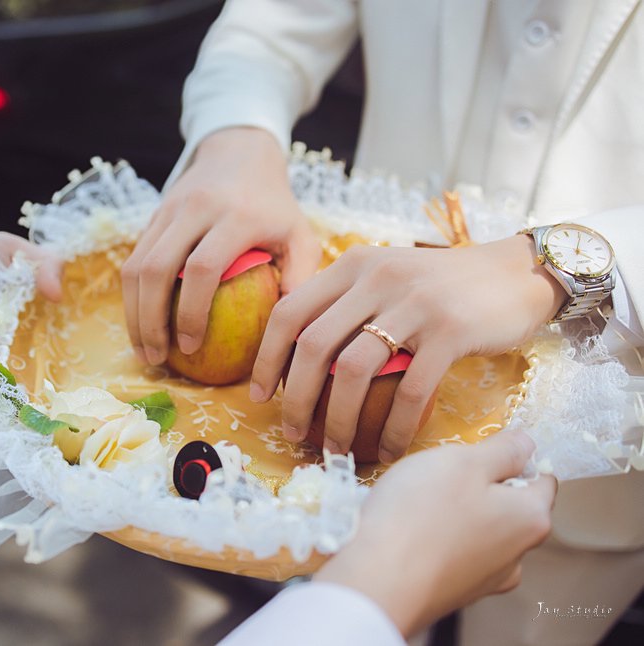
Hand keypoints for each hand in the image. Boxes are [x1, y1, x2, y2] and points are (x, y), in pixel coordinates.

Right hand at [121, 127, 320, 365]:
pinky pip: (133, 258)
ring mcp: (169, 210)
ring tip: (143, 350)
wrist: (242, 153)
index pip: (203, 268)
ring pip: (135, 265)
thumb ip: (302, 277)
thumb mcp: (300, 234)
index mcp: (236, 216)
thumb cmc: (275, 206)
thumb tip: (293, 331)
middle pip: (156, 268)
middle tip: (156, 358)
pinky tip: (141, 324)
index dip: (190, 311)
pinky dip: (132, 296)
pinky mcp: (153, 214)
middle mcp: (196, 209)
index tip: (190, 347)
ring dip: (132, 313)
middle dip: (149, 320)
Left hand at [250, 234, 566, 461]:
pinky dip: (394, 428)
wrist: (516, 274)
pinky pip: (409, 391)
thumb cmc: (443, 286)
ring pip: (353, 372)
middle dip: (294, 398)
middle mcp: (376, 278)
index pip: (288, 312)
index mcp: (351, 265)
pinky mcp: (450, 332)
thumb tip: (299, 351)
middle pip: (313, 346)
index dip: (265, 358)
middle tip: (292, 432)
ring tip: (335, 448)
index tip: (258, 395)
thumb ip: (346, 301)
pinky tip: (389, 450)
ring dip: (338, 419)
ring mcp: (413, 304)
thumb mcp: (386, 275)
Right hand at [314, 431, 555, 637]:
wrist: (375, 581)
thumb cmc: (420, 515)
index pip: (542, 478)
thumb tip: (526, 443)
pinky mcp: (453, 592)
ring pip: (479, 531)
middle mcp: (517, 554)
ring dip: (457, 514)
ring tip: (417, 504)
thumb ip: (503, 450)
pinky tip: (410, 531)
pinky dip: (438, 540)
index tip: (476, 451)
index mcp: (531, 518)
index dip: (512, 457)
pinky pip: (454, 554)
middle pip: (508, 505)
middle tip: (438, 475)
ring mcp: (485, 579)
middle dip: (479, 486)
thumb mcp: (463, 462)